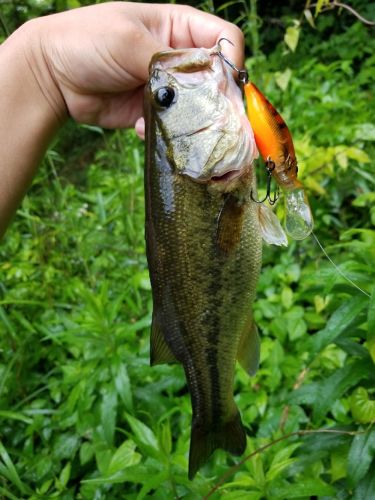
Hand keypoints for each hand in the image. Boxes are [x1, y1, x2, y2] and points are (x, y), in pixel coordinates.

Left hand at [21, 2, 243, 129]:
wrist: (53, 75)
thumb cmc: (88, 41)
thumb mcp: (129, 40)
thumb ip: (169, 60)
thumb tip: (204, 84)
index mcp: (179, 27)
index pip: (224, 39)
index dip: (232, 61)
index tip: (226, 86)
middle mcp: (178, 57)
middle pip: (217, 79)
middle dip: (217, 100)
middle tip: (211, 119)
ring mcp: (167, 87)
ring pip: (198, 107)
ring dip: (191, 121)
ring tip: (176, 128)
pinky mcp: (153, 111)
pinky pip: (172, 126)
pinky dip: (164, 131)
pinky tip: (141, 127)